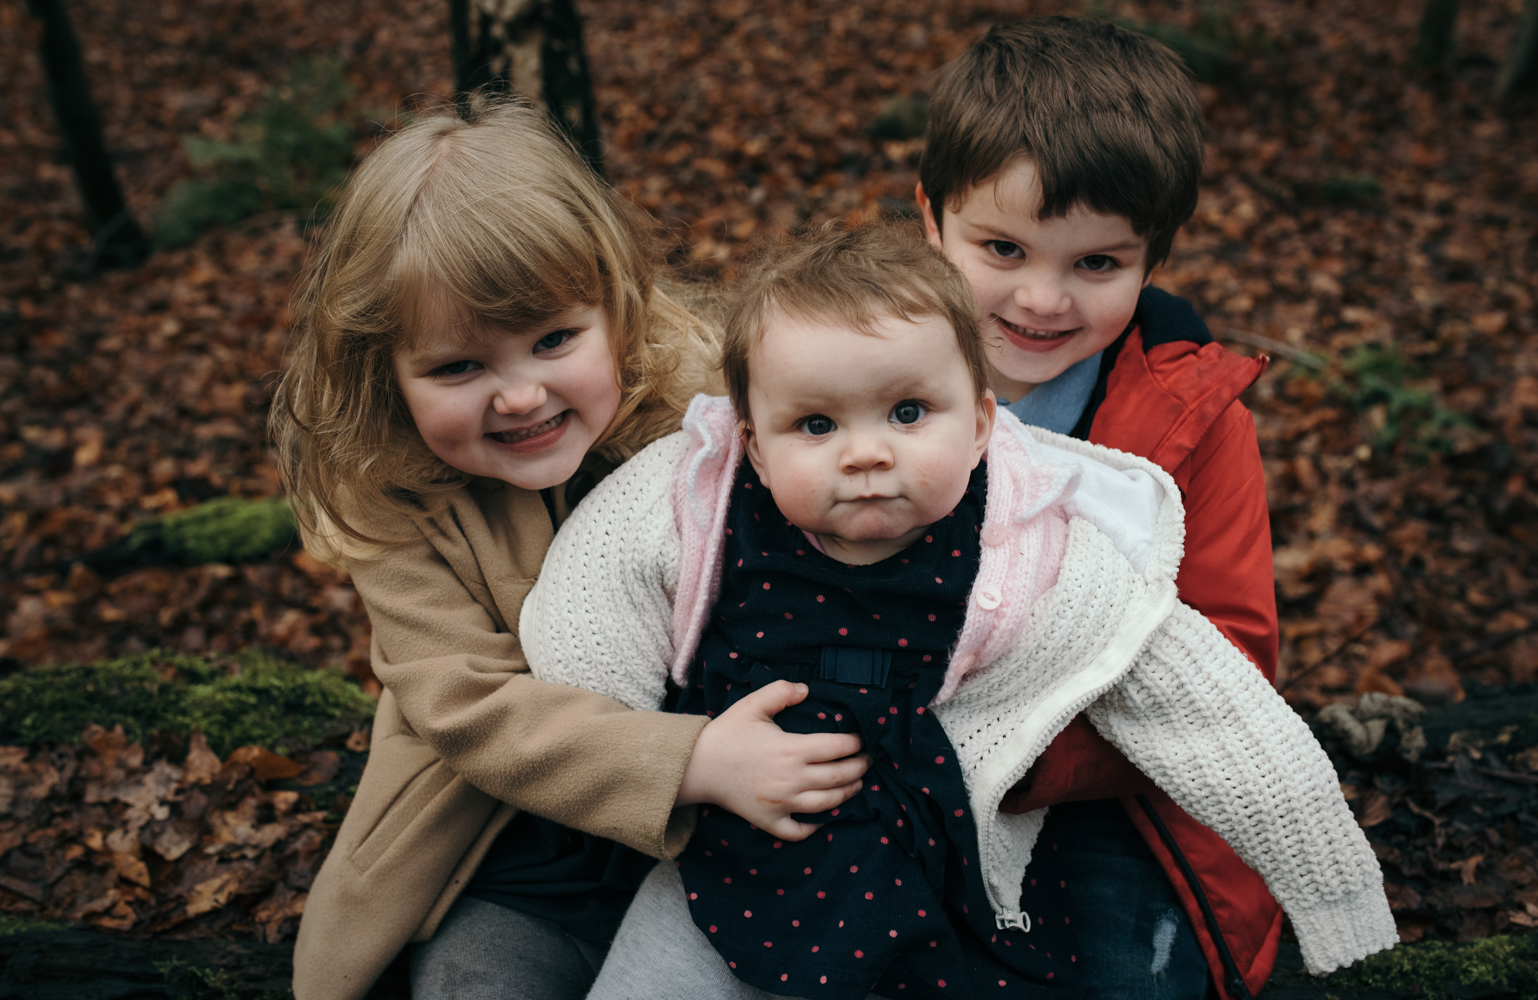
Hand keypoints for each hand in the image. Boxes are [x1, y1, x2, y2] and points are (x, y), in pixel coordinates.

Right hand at [676, 680, 868, 840]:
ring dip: (847, 794)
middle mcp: (792, 780)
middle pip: (839, 777)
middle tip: (868, 761)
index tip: (861, 739)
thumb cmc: (727, 733)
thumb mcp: (752, 704)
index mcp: (792, 750)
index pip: (837, 748)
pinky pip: (798, 831)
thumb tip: (807, 689)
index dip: (855, 743)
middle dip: (859, 769)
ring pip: (826, 804)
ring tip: (856, 785)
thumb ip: (781, 692)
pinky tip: (822, 820)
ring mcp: (782, 803)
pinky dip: (814, 828)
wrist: (697, 766)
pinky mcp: (769, 820)